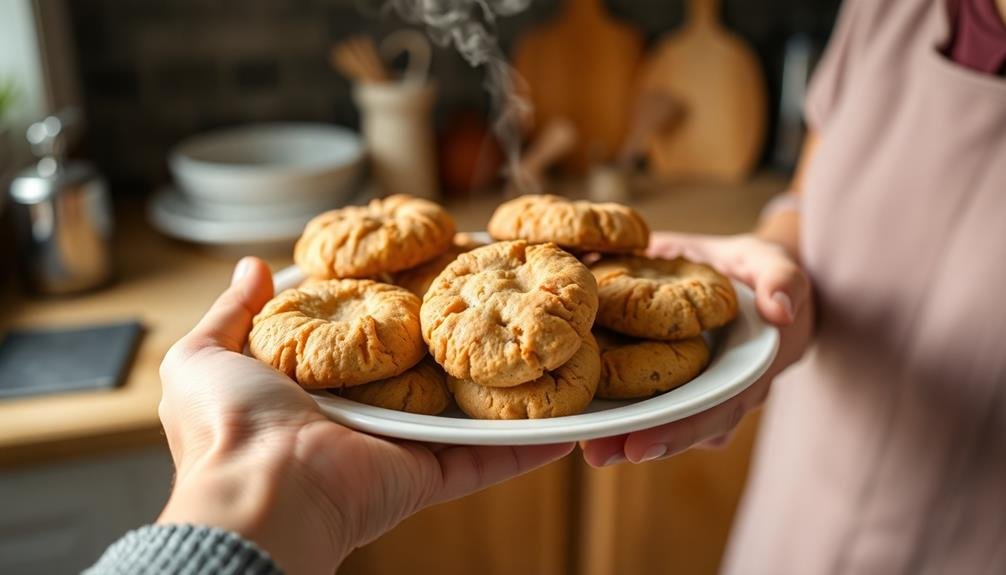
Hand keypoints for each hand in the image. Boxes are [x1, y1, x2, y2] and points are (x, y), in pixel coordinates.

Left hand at [157, 257, 573, 574]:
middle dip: (466, 330)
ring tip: (554, 342)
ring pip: (470, 408)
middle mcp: (369, 409)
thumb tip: (254, 268)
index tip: (439, 259)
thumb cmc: (231, 424)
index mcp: (321, 378)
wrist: (260, 489)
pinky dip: (533, 443)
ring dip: (510, 381)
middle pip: (429, 364)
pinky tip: (574, 418)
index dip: (404, 295)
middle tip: (511, 290)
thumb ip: (234, 313)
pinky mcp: (434, 471)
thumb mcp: (205, 355)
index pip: (372, 330)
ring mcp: (407, 442)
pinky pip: (491, 456)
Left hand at [580, 232, 813, 466]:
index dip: (679, 431)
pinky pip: (632, 388)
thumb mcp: (774, 264)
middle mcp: (713, 390)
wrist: (737, 269)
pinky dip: (604, 396)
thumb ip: (782, 280)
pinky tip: (571, 403)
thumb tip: (781, 309)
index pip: (713, 409)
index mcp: (747, 372)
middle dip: (635, 440)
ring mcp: (686, 385)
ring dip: (615, 430)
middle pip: (675, 423)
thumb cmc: (759, 269)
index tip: (641, 446)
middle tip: (595, 454)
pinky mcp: (659, 369)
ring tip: (578, 443)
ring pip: (651, 413)